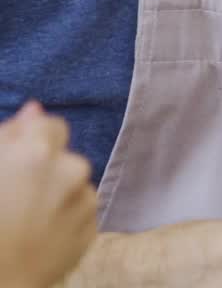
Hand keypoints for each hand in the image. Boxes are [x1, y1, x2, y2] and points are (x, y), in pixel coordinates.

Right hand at [0, 101, 97, 287]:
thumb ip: (7, 135)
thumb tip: (35, 109)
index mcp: (38, 152)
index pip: (51, 125)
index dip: (31, 142)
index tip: (15, 162)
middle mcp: (71, 171)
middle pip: (64, 157)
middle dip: (44, 170)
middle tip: (13, 195)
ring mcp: (85, 203)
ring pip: (73, 186)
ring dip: (55, 195)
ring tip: (22, 220)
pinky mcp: (92, 231)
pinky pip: (79, 214)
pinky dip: (63, 219)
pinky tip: (36, 235)